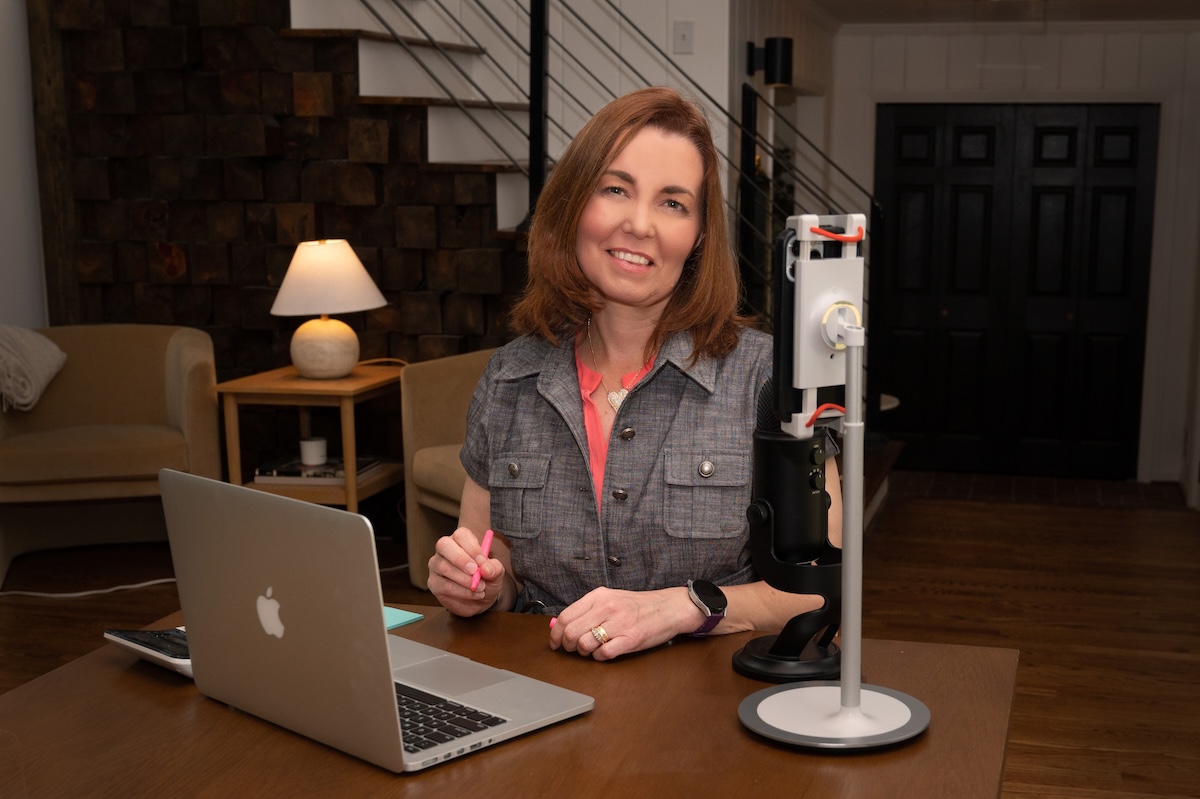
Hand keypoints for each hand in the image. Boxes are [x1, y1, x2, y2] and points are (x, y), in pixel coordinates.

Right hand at [427, 527, 504, 616]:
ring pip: (443, 567)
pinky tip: (473, 594)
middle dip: (460, 558)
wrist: (480, 598)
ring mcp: (436, 565)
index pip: (461, 535)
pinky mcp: (434, 583)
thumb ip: (494, 568)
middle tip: (474, 571)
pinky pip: (444, 585)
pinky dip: (461, 591)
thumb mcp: (496, 573)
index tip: (482, 561)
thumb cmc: (486, 579)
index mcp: (461, 541)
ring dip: (464, 579)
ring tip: (480, 587)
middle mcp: (445, 550)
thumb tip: (485, 568)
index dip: (471, 547)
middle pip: (444, 545)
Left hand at [549, 586, 700, 660]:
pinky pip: (603, 654)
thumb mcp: (609, 599)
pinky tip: (605, 652)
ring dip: (584, 652)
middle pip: (572, 633)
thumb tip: (557, 625)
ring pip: (585, 644)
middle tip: (573, 649)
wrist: (668, 608)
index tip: (555, 643)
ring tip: (592, 650)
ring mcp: (619, 624)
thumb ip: (585, 610)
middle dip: (568, 646)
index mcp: (599, 596)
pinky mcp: (630, 639)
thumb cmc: (637, 605)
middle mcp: (607, 608)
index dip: (556, 634)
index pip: (566, 617)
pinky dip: (599, 657)